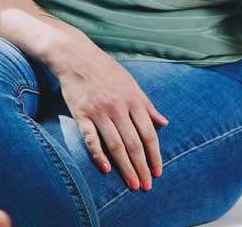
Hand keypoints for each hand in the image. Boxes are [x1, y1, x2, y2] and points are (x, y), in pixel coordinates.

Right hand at [49, 38, 168, 191]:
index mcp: (134, 100)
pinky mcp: (81, 114)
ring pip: (116, 145)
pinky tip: (106, 169)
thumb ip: (147, 105)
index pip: (149, 133)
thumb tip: (164, 123)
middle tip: (147, 186)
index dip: (155, 154)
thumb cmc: (106, 71)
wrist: (76, 56)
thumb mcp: (132, 84)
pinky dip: (98, 155)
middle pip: (134, 143)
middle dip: (142, 167)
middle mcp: (119, 107)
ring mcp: (99, 111)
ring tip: (133, 184)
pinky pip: (91, 138)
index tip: (158, 172)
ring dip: (126, 167)